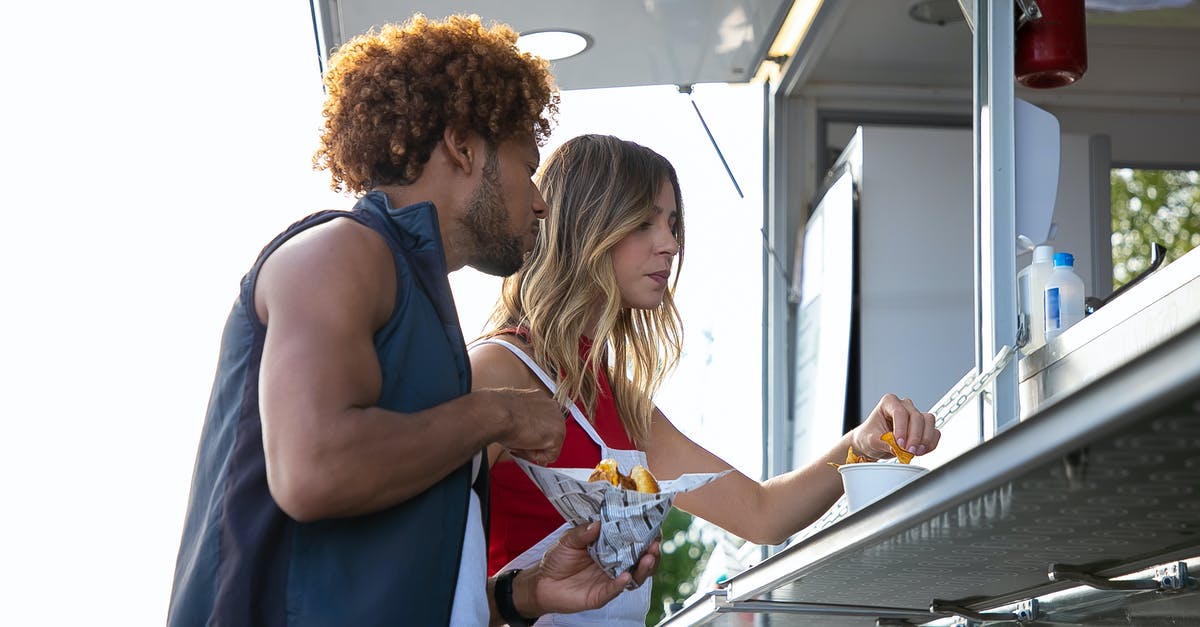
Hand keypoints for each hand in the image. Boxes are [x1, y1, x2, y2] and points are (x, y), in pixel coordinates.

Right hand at [486, 388, 566, 465]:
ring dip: (535, 448)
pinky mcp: (557, 435)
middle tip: (519, 443)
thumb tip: (524, 431)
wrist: (496, 413)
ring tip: (519, 442)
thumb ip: (524, 419)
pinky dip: (536, 456)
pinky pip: (550, 455)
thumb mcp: (513, 412)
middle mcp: (552, 407)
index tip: (525, 439)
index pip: (545, 422)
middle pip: (550, 434)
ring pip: (550, 445)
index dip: (534, 434)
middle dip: (536, 442)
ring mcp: (557, 420)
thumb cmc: (497, 411)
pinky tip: (524, 445)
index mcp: (541, 398)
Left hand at [513, 522, 660, 616]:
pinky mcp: (602, 594)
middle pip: (641, 559)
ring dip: (644, 568)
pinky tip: (626, 576)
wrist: (542, 582)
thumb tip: (598, 522)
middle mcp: (615, 563)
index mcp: (610, 547)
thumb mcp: (569, 540)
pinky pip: (615, 590)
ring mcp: (610, 579)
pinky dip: (622, 583)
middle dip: (651, 552)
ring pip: (635, 576)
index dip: (645, 534)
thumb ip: (583, 533)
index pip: (633, 540)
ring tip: (648, 558)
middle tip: (655, 544)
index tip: (654, 527)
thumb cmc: (558, 559)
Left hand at [853, 393, 940, 459]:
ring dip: (925, 439)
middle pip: (917, 417)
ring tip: (915, 452)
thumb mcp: (870, 440)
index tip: (899, 444)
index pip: (900, 412)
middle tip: (908, 452)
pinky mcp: (923, 427)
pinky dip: (930, 444)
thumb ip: (883, 443)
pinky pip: (934, 432)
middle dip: (914, 437)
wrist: (873, 443)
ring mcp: (915, 415)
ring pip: (928, 422)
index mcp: (889, 402)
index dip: (902, 429)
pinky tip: (920, 452)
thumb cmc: (869, 436)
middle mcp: (904, 406)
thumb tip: (896, 448)